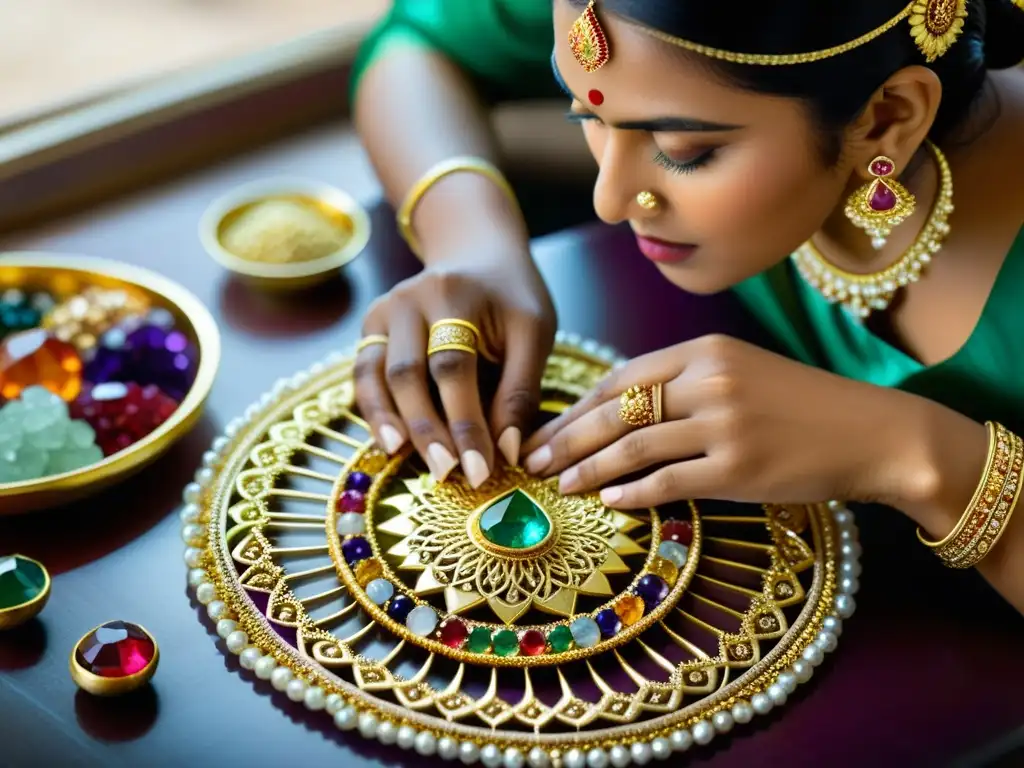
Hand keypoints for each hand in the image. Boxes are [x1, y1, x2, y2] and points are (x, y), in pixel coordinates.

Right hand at [355, 240, 555, 486]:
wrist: (478, 254)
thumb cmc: (512, 299)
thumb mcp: (533, 332)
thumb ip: (519, 390)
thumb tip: (505, 452)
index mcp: (455, 293)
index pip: (454, 367)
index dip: (466, 422)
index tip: (482, 470)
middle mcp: (409, 298)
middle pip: (407, 372)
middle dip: (427, 428)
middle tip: (447, 473)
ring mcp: (383, 311)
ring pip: (374, 374)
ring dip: (389, 421)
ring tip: (404, 459)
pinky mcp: (371, 326)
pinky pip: (364, 374)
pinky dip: (373, 410)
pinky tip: (390, 442)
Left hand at [522, 334, 928, 508]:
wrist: (871, 432)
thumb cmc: (801, 403)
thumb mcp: (741, 370)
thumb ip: (683, 380)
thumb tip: (617, 408)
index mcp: (705, 351)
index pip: (621, 377)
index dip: (577, 405)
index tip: (547, 427)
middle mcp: (709, 382)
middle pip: (616, 411)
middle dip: (566, 438)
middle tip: (532, 460)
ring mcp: (723, 426)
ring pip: (632, 446)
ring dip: (587, 468)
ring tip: (559, 484)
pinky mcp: (738, 470)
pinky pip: (668, 483)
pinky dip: (631, 494)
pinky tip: (608, 502)